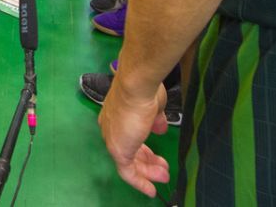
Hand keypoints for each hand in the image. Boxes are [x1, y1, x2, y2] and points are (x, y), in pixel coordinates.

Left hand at [98, 72, 170, 197]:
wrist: (136, 86)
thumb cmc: (145, 90)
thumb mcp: (154, 106)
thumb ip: (156, 120)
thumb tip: (161, 128)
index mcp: (117, 115)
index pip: (130, 134)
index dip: (143, 146)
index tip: (156, 154)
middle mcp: (111, 127)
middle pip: (130, 149)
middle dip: (148, 161)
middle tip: (163, 168)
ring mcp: (113, 139)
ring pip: (130, 162)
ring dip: (148, 171)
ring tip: (164, 176)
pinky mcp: (118, 150)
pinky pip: (128, 171)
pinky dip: (140, 181)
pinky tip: (150, 189)